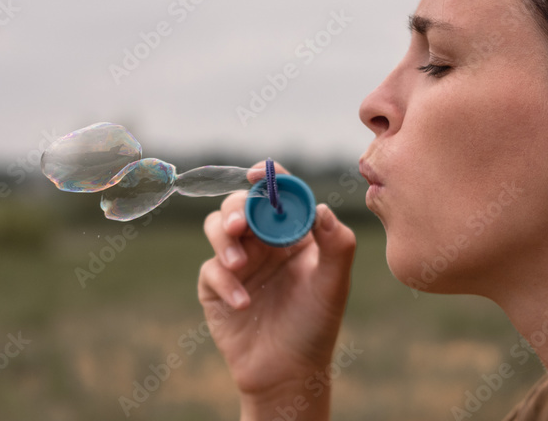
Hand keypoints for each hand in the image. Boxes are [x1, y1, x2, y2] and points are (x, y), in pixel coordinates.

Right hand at [198, 161, 356, 417]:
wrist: (287, 373)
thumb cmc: (315, 326)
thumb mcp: (334, 285)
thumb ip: (336, 245)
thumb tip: (322, 208)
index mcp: (294, 233)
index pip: (280, 194)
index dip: (269, 179)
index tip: (259, 174)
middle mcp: (264, 241)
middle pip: (241, 204)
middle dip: (237, 210)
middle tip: (239, 226)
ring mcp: (238, 261)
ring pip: (217, 227)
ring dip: (224, 240)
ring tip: (239, 266)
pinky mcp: (215, 284)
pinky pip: (210, 269)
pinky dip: (224, 283)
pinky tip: (243, 304)